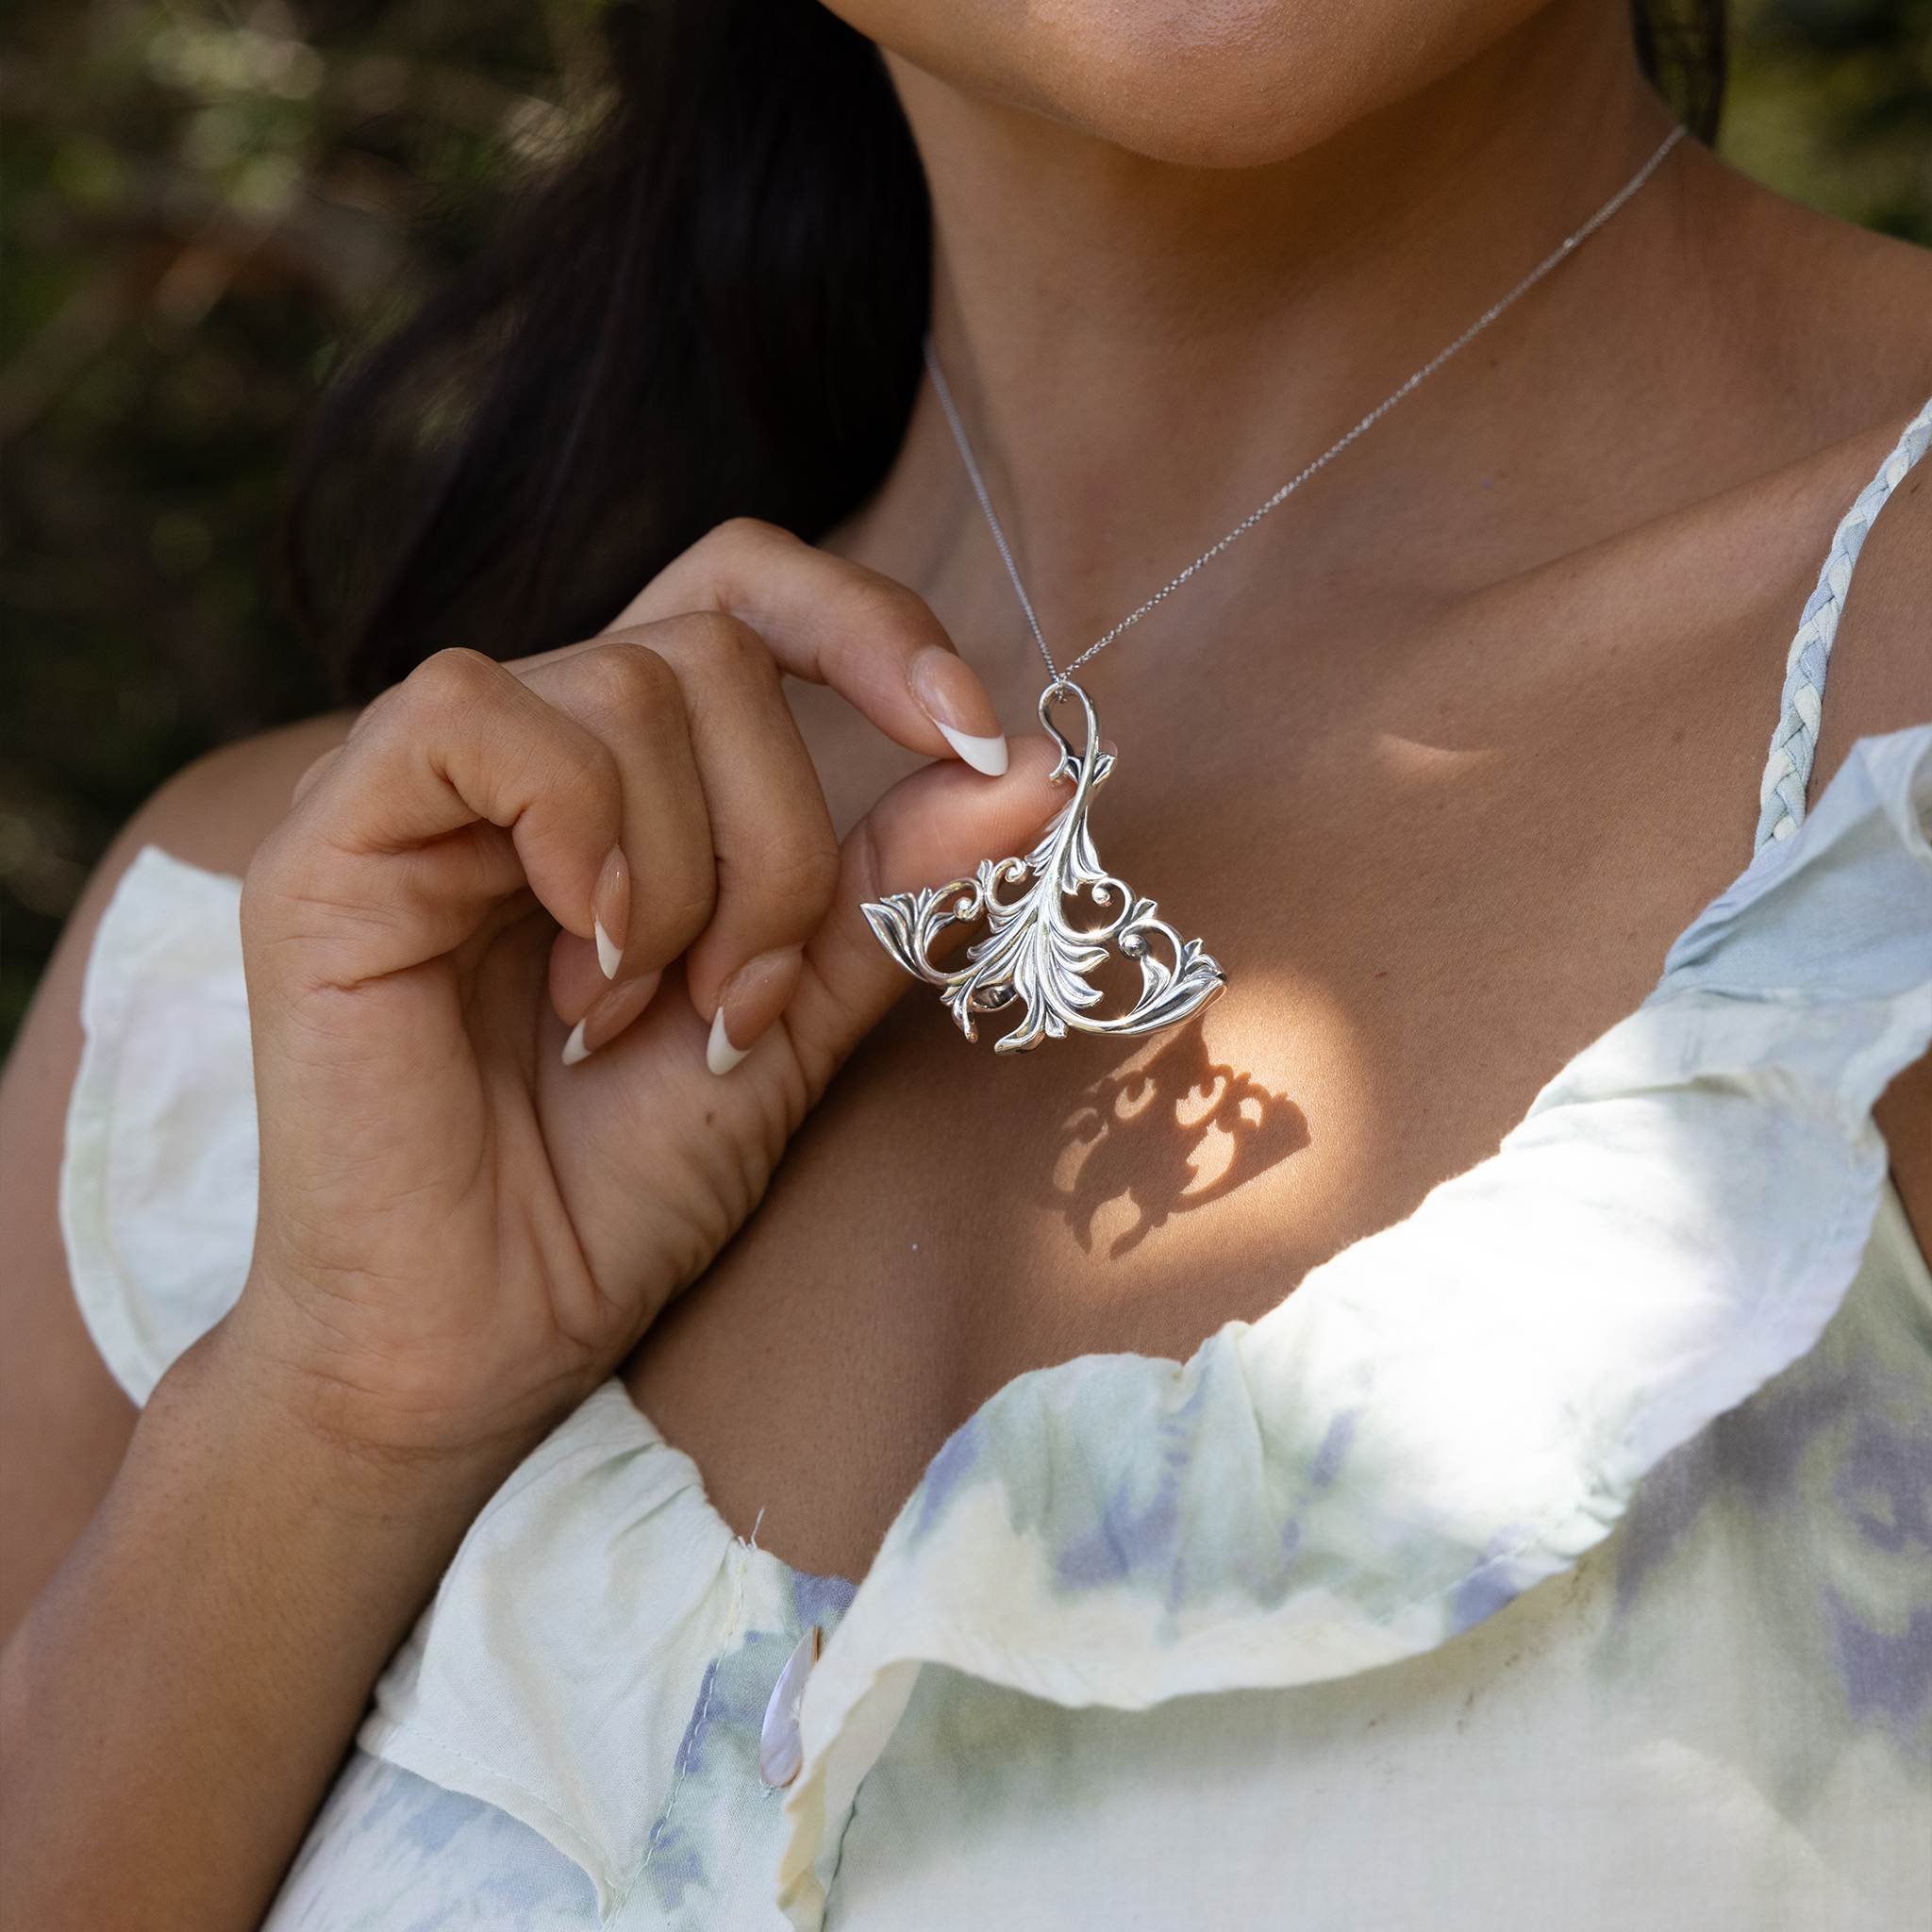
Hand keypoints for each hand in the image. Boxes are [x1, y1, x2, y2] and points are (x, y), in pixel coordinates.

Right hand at [228, 520, 1060, 1466]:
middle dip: (780, 847)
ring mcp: (421, 788)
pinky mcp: (332, 839)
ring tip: (643, 1015)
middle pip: (710, 655)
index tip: (973, 731)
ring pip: (624, 685)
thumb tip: (1037, 762)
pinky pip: (469, 716)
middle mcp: (525, 757)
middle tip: (739, 1006)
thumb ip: (897, 883)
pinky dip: (575, 827)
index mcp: (627, 779)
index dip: (867, 627)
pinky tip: (584, 949)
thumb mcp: (799, 1013)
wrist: (483, 1339)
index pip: (741, 595)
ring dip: (690, 877)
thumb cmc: (622, 1189)